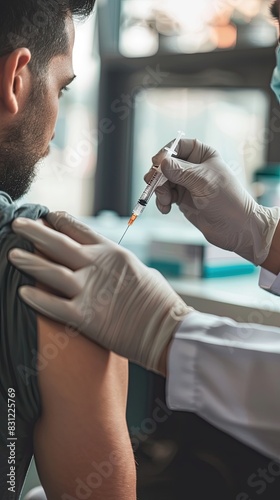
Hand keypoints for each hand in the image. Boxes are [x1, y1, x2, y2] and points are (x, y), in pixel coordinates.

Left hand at [8, 213, 191, 373]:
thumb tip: (110, 264)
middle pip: (58, 244)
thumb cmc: (160, 302)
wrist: (167, 329)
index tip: (48, 215)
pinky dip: (36, 298)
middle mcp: (97, 266)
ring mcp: (88, 291)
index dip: (61, 221)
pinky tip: (21, 292)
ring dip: (29, 261)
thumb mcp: (142, 272)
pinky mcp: (83, 317)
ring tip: (12, 254)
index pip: (81, 230)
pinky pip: (52, 305)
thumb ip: (119, 266)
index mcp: (113, 253)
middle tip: (18, 224)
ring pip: (50, 271)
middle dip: (35, 232)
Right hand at [148, 138, 279, 265]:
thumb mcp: (202, 181)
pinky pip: (165, 195)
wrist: (235, 227)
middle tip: (153, 185)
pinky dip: (162, 201)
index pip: (179, 146)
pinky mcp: (183, 199)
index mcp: (203, 155)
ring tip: (165, 202)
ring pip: (163, 181)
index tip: (157, 162)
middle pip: (167, 164)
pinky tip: (165, 209)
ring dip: (160, 191)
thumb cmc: (227, 200)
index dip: (166, 152)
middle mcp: (194, 167)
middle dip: (158, 175)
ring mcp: (187, 184)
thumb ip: (180, 171)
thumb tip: (161, 164)